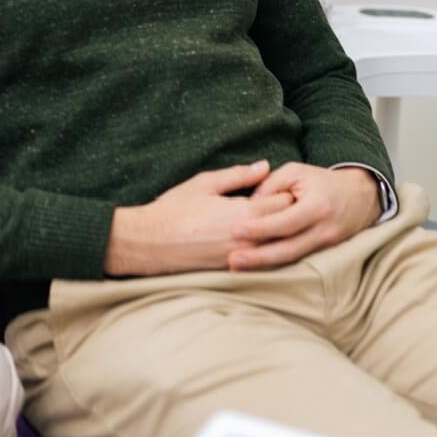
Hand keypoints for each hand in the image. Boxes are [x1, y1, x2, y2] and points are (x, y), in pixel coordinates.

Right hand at [104, 160, 293, 276]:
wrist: (151, 243)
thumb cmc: (175, 209)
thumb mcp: (205, 184)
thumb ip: (238, 175)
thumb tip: (264, 166)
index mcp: (245, 212)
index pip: (285, 201)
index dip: (282, 192)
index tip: (275, 188)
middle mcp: (250, 237)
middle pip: (285, 224)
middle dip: (284, 213)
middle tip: (274, 204)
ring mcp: (244, 257)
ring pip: (276, 244)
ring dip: (274, 233)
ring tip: (264, 222)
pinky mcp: (234, 271)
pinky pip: (260, 259)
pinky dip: (261, 248)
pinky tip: (251, 239)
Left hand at [226, 163, 379, 270]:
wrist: (360, 197)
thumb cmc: (321, 181)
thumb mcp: (296, 172)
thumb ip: (270, 185)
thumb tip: (248, 205)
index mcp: (318, 206)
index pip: (286, 222)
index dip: (260, 228)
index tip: (234, 230)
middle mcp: (324, 230)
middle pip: (288, 249)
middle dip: (258, 257)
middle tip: (232, 260)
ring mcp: (326, 246)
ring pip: (292, 259)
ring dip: (263, 265)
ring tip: (237, 267)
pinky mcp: (323, 254)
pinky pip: (297, 261)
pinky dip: (275, 264)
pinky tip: (255, 267)